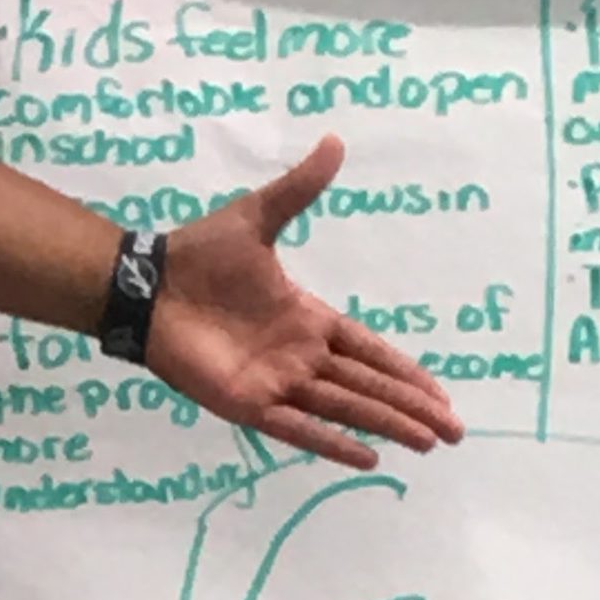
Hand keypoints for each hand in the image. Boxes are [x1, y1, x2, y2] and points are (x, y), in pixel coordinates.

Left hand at [147, 137, 465, 466]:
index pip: (369, 350)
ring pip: (344, 408)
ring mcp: (276, 382)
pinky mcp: (248, 403)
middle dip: (411, 407)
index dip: (405, 371)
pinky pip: (297, 427)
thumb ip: (299, 189)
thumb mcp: (257, 217)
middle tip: (455, 431)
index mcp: (307, 318)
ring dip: (386, 424)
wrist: (145, 286)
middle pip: (369, 385)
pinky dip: (331, 443)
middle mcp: (299, 355)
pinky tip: (367, 458)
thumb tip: (334, 141)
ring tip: (428, 444)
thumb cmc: (198, 255)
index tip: (442, 393)